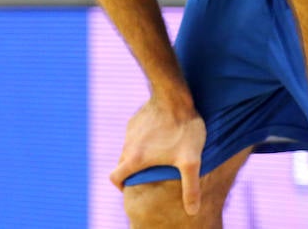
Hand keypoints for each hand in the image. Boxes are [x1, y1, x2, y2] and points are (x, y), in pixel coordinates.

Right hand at [109, 94, 207, 216]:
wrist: (176, 95)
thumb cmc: (183, 129)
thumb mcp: (191, 162)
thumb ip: (191, 188)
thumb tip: (192, 211)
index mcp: (135, 157)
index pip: (115, 177)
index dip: (121, 185)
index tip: (132, 186)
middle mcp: (128, 144)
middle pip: (122, 163)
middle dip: (132, 171)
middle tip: (150, 173)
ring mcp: (131, 129)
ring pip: (130, 147)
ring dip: (139, 153)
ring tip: (159, 154)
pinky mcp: (137, 117)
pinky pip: (136, 133)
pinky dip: (144, 139)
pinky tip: (162, 135)